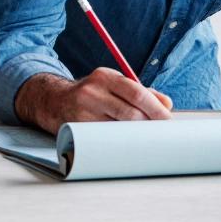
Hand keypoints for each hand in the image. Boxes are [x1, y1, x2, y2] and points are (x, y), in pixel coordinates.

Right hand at [15, 69, 172, 133]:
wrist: (52, 100)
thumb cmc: (91, 93)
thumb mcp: (113, 84)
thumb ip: (140, 91)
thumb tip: (167, 104)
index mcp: (105, 76)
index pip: (136, 92)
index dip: (155, 108)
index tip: (167, 119)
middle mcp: (93, 92)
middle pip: (129, 113)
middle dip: (148, 124)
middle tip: (159, 133)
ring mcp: (82, 111)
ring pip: (117, 129)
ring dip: (135, 135)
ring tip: (145, 139)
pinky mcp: (77, 129)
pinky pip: (103, 139)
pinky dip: (118, 143)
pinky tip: (126, 145)